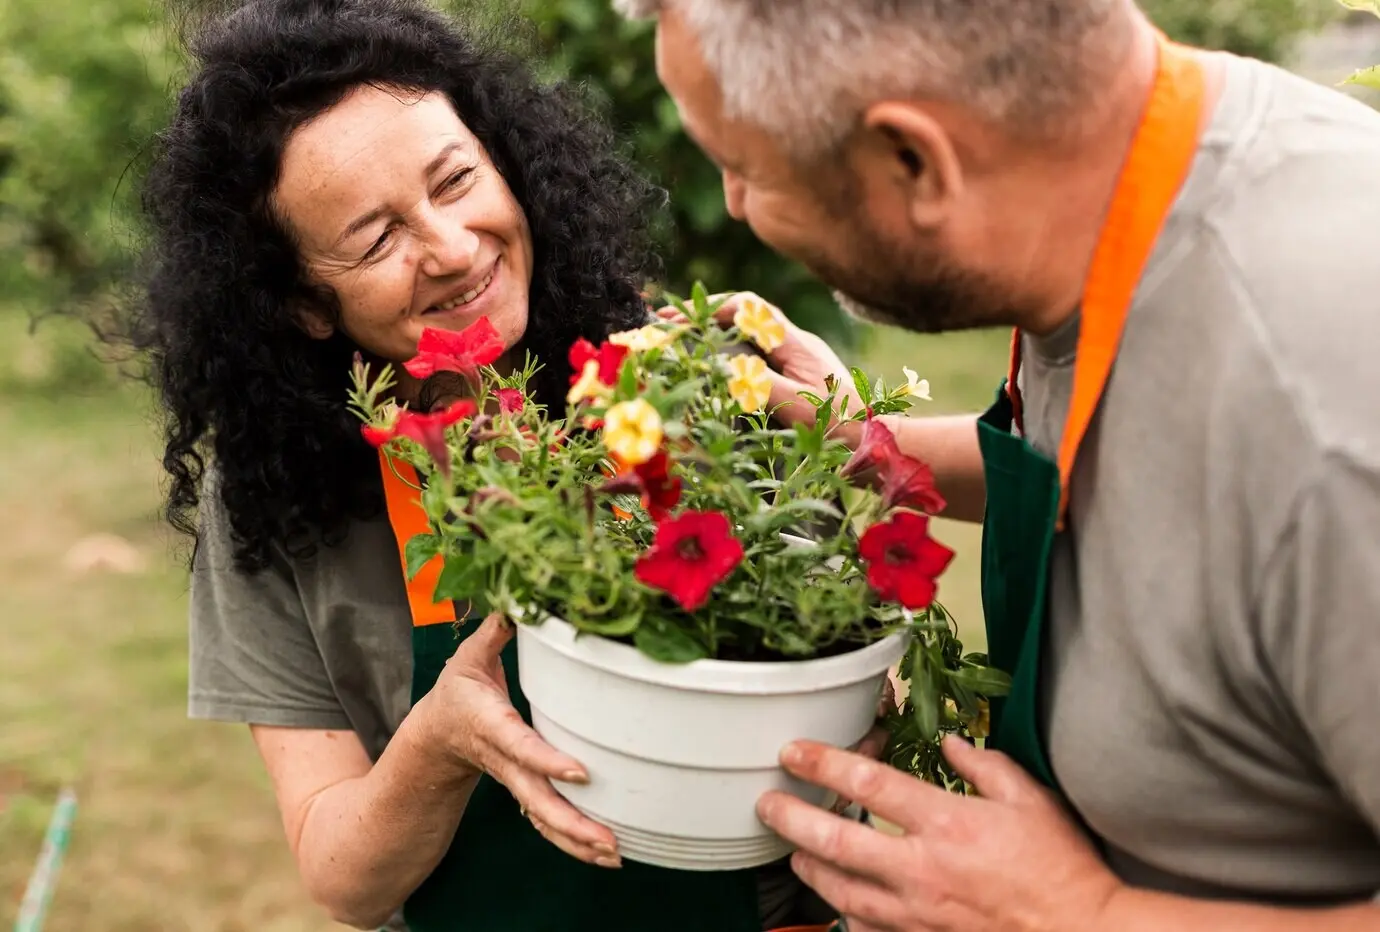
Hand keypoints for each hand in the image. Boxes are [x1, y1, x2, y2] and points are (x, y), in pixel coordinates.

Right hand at [419, 613, 619, 866]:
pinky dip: (574, 843)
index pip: (521, 746)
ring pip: (544, 819)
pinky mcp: (525, 793)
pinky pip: (548, 823)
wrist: (437, 734)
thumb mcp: (470, 657)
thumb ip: (495, 633)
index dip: (547, 760)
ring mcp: (514, 782)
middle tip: (607, 840)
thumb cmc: (460, 691)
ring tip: (613, 854)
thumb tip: (516, 603)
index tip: (580, 772)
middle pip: (536, 798)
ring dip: (577, 841)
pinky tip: (605, 854)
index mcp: (490, 725)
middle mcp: (504, 760)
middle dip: (571, 822)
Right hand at [657, 292, 863, 438]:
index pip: (748, 308)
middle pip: (747, 317)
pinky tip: (719, 373)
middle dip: (707, 317)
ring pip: (754, 338)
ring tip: (685, 345)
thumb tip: (715, 364)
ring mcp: (802, 362)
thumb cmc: (841, 428)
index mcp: (797, 344)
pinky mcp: (803, 380)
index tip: (677, 318)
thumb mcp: (793, 405)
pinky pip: (763, 359)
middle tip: (669, 326)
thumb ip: (754, 382)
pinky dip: (735, 358)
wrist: (880, 447)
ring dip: (720, 336)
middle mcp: (799, 346)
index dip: (709, 308)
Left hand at [756, 735, 1119, 931]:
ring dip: (809, 868)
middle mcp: (922, 869)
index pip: (867, 785)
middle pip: (835, 842)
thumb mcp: (1029, 798)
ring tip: (793, 851)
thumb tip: (948, 742)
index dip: (823, 763)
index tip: (794, 751)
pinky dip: (845, 913)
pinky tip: (839, 900)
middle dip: (792, 818)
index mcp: (946, 824)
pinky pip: (865, 929)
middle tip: (766, 803)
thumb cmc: (1060, 867)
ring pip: (840, 892)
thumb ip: (982, 764)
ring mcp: (917, 914)